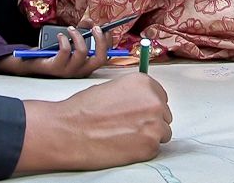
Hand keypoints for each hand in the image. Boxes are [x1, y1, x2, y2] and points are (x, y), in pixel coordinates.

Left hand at [0, 26, 112, 77]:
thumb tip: (90, 21)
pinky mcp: (56, 68)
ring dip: (78, 37)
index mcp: (86, 65)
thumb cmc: (53, 52)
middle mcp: (81, 70)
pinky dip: (64, 40)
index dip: (108, 41)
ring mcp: (69, 71)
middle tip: (95, 28)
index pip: (105, 56)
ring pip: (82, 53)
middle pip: (100, 58)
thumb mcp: (69, 40)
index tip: (105, 27)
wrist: (31, 62)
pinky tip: (60, 36)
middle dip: (101, 41)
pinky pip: (65, 52)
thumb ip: (81, 30)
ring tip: (70, 29)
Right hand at [16, 73, 171, 172]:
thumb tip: (142, 102)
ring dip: (148, 136)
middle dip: (149, 121)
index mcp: (144, 83)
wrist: (69, 131)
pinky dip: (141, 150)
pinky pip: (154, 149)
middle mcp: (154, 101)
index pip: (160, 96)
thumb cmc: (83, 110)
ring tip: (124, 136)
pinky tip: (123, 145)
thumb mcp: (111, 88)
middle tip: (127, 126)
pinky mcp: (150, 146)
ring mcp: (155, 124)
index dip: (147, 106)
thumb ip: (133, 93)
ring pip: (162, 133)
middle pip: (163, 114)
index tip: (137, 113)